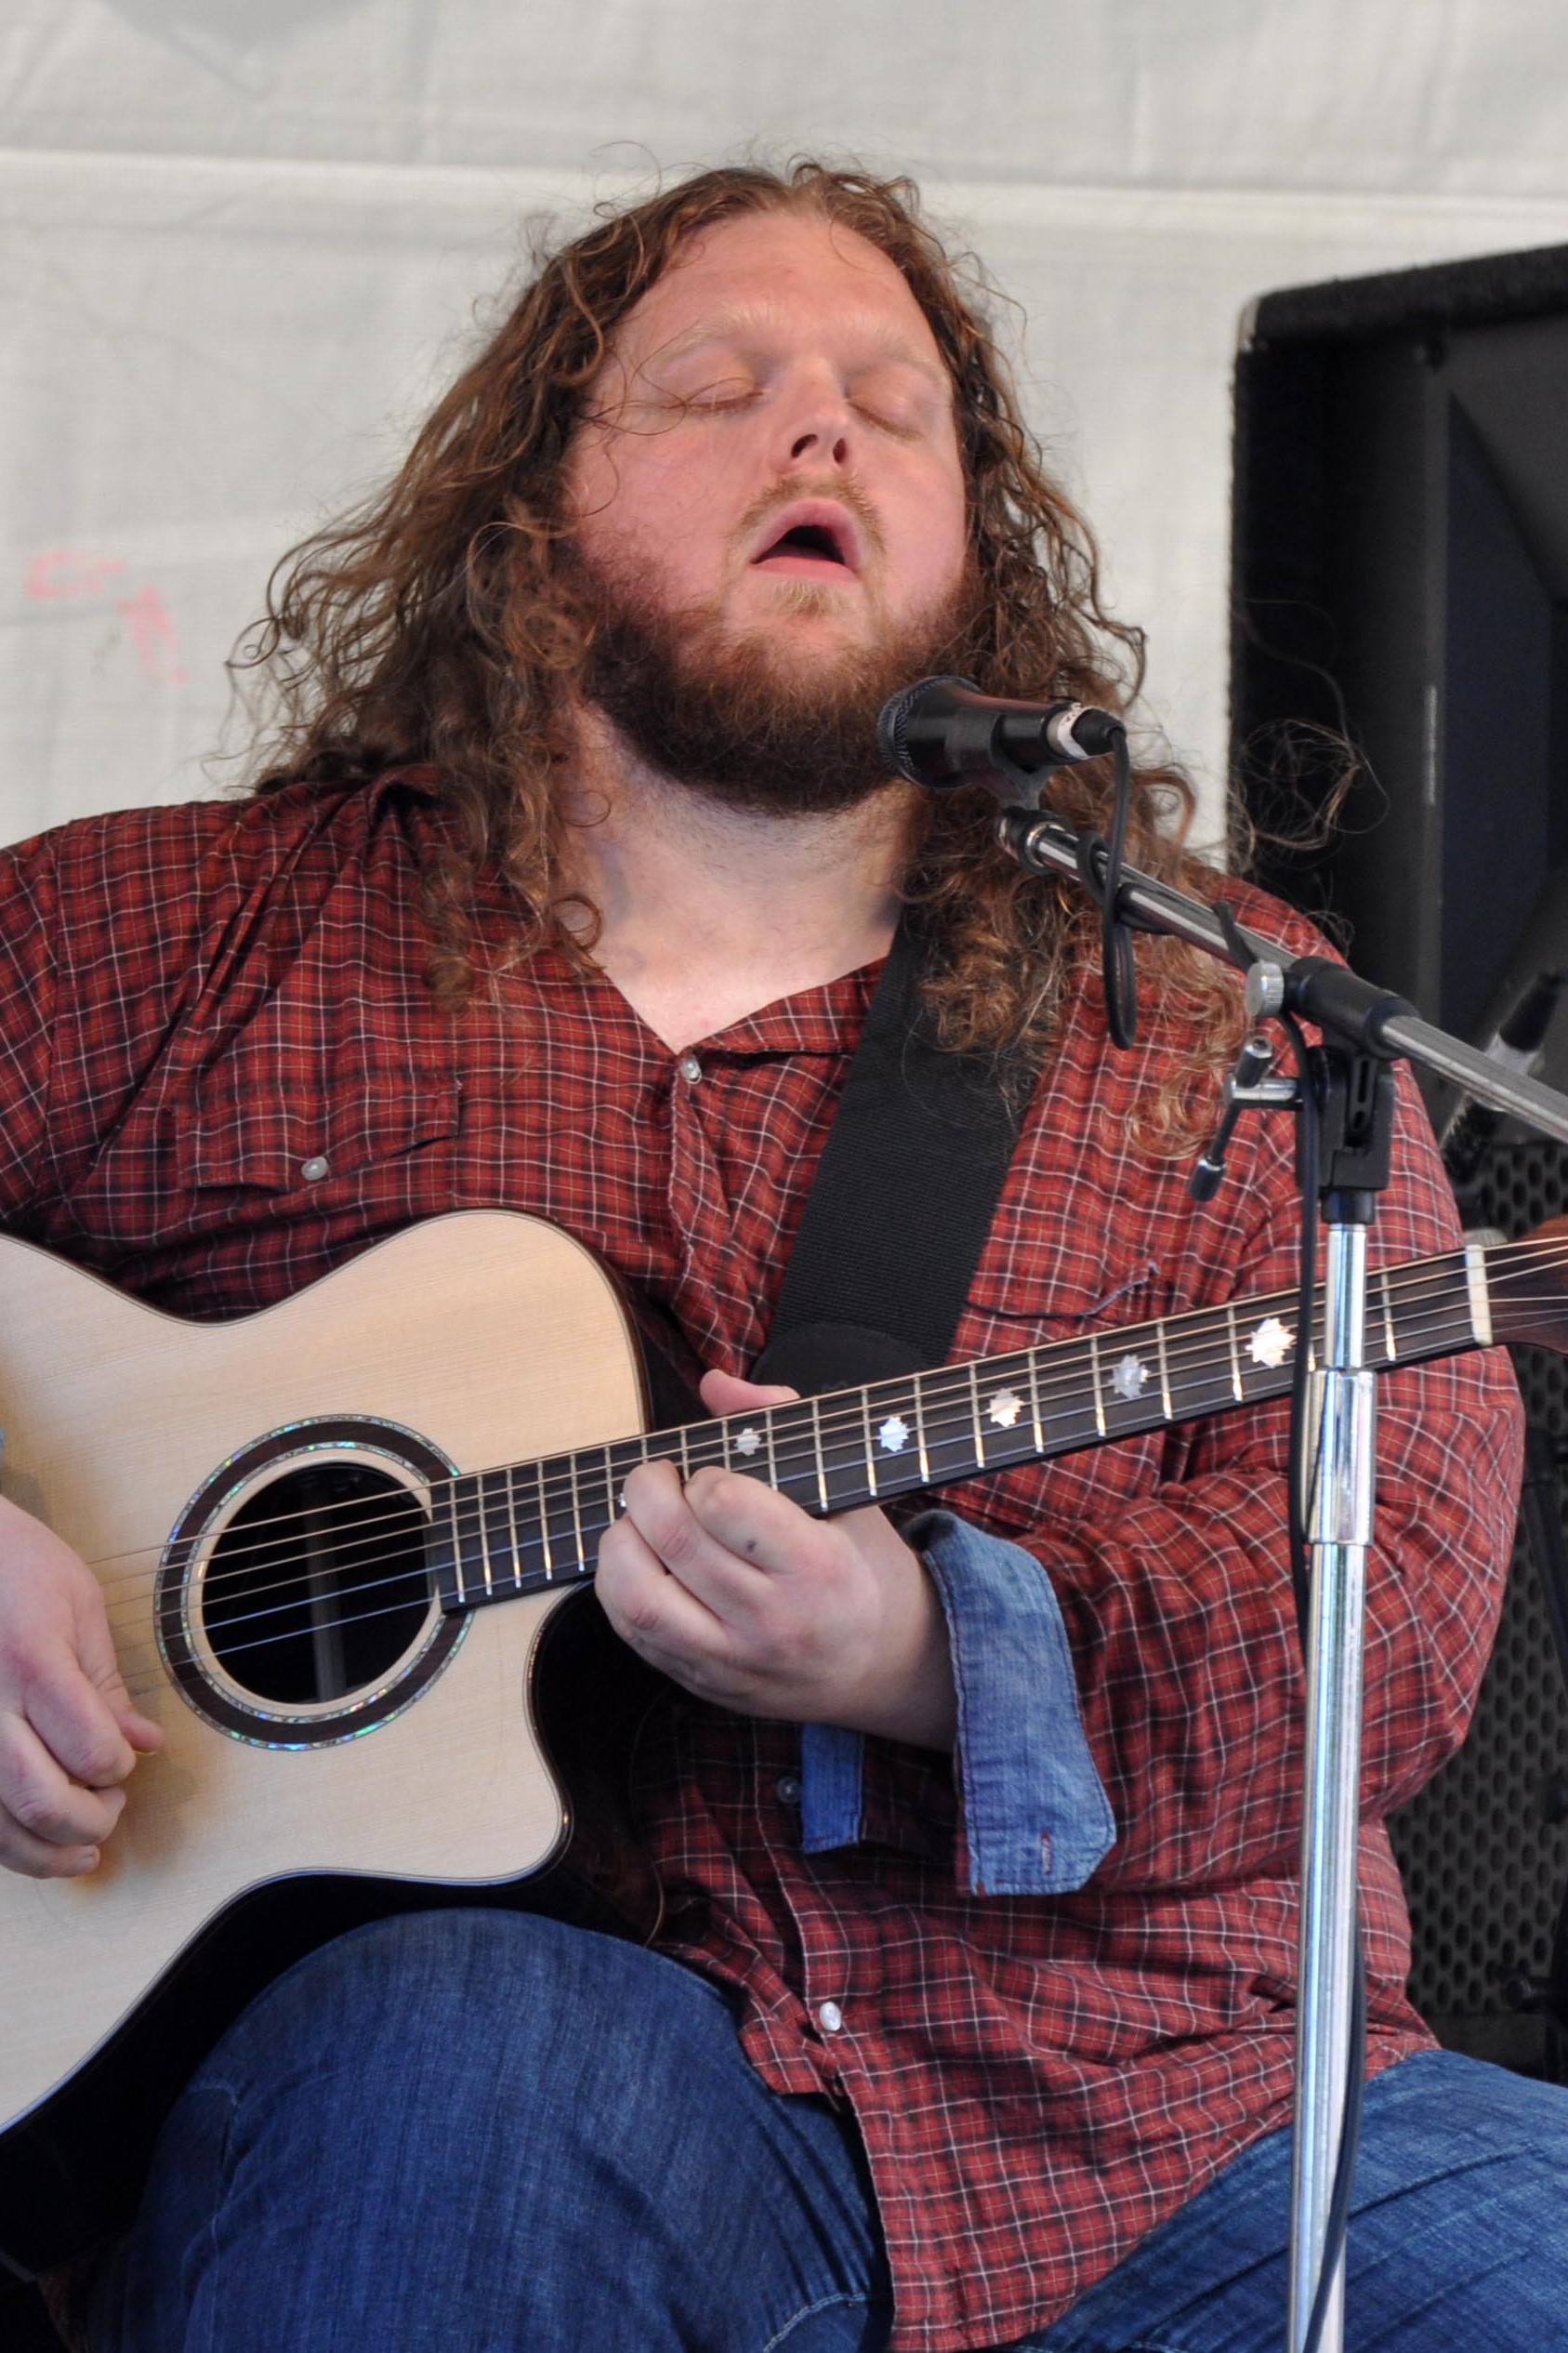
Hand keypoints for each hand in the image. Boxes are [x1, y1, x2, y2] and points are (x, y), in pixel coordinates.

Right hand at [0, 1494, 163, 1877]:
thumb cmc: (17, 1566)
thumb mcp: (79, 1606)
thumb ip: (108, 1685)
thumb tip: (145, 1744)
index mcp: (33, 1662)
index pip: (91, 1749)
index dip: (119, 1768)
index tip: (126, 1759)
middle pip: (41, 1800)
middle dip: (89, 1821)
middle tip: (111, 1809)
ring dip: (45, 1853)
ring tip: (81, 1851)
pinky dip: (5, 1843)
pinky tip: (31, 1840)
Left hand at [596, 1370, 955, 1747]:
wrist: (886, 1667)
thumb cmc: (864, 1568)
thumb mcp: (848, 1491)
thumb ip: (781, 1423)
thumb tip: (714, 1384)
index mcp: (817, 1564)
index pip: (725, 1505)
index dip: (702, 1475)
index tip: (709, 1475)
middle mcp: (773, 1619)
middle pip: (676, 1543)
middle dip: (646, 1492)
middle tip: (653, 1479)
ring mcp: (735, 1659)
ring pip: (641, 1599)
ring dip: (621, 1544)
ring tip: (637, 1523)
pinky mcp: (705, 1683)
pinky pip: (636, 1635)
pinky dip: (618, 1588)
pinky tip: (637, 1561)